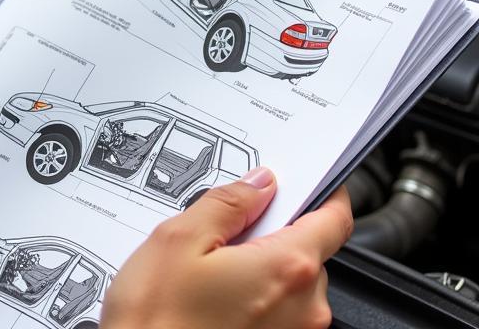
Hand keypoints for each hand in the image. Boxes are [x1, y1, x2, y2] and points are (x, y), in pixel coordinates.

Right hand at [101, 169, 352, 328]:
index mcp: (287, 269)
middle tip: (223, 227)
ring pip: (290, 280)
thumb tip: (258, 184)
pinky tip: (211, 294)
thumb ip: (227, 203)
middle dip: (272, 230)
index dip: (325, 191)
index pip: (335, 219)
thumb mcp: (179, 238)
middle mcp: (303, 308)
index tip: (306, 178)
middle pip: (308, 249)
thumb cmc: (156, 320)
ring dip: (259, 264)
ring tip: (207, 268)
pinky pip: (277, 309)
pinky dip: (253, 293)